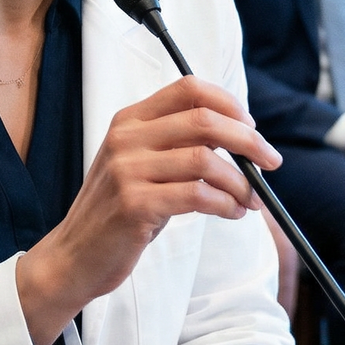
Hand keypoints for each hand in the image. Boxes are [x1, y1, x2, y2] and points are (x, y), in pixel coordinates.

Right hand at [15, 77, 276, 344]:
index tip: (251, 126)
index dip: (228, 103)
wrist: (74, 256)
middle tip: (271, 161)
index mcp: (129, 120)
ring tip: (250, 200)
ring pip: (205, 160)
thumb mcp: (139, 166)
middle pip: (203, 120)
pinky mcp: (135, 205)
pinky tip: (232, 213)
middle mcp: (126, 138)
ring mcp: (127, 171)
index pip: (188, 88)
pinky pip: (197, 195)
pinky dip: (226, 204)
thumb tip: (238, 137)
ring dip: (240, 182)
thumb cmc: (117, 212)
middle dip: (248, 140)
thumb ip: (176, 145)